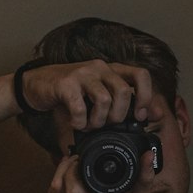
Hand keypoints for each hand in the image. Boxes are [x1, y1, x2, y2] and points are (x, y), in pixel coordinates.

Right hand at [21, 60, 152, 130]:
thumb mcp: (99, 95)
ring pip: (104, 100)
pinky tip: (76, 123)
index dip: (146, 97)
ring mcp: (82, 74)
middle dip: (119, 116)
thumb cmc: (71, 92)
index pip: (141, 75)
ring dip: (99, 121)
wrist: (37, 84)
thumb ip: (124, 103)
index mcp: (112, 70)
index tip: (140, 116)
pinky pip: (80, 108)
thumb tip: (155, 114)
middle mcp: (100, 67)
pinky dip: (80, 122)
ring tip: (90, 125)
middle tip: (107, 124)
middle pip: (123, 91)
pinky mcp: (65, 83)